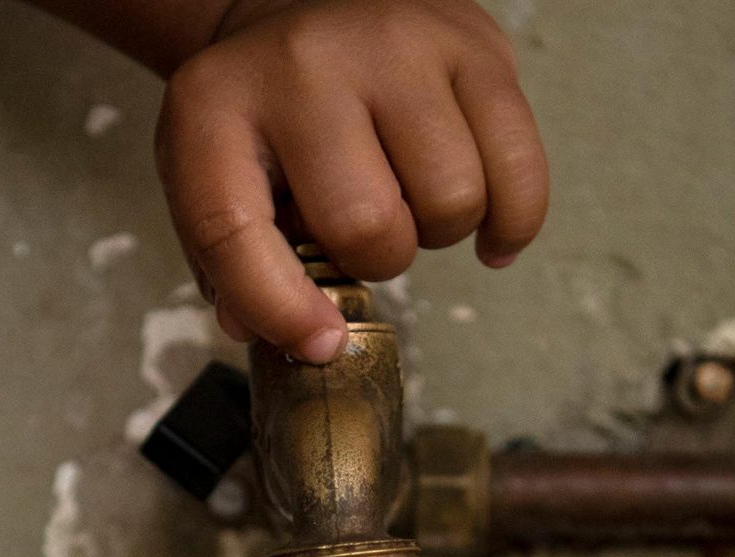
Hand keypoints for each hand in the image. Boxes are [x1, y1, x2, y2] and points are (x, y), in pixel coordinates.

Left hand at [156, 0, 548, 360]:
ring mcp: (398, 46)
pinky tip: (486, 225)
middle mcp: (304, 65)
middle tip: (363, 228)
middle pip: (368, 227)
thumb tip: (301, 341)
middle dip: (375, 258)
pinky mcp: (474, 47)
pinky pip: (520, 172)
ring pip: (452, 203)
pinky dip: (511, 222)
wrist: (314, 5)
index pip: (235, 231)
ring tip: (411, 198)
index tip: (322, 344)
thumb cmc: (268, 109)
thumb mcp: (216, 171)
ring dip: (439, 232)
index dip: (279, 308)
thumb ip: (234, 264)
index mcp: (215, 106)